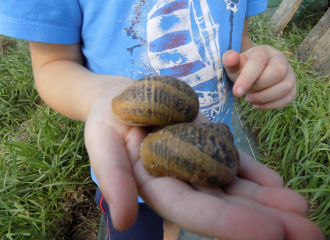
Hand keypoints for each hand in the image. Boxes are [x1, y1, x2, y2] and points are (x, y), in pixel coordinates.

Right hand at [85, 91, 323, 238]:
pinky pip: (232, 161)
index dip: (227, 222)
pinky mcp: (204, 145)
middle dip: (265, 219)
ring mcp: (194, 164)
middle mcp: (179, 181)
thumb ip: (112, 177)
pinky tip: (278, 185)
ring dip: (269, 200)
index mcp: (154, 186)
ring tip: (303, 210)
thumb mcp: (102, 142)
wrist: (123, 98)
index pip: (192, 210)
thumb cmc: (107, 119)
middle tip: (310, 234)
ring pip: (233, 186)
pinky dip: (254, 174)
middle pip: (223, 204)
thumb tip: (124, 218)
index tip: (271, 233)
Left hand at [223, 45, 295, 109]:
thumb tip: (231, 58)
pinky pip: (289, 97)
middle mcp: (280, 59)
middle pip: (278, 73)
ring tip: (249, 99)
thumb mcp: (233, 65)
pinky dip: (271, 105)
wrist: (251, 74)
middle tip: (245, 94)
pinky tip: (257, 105)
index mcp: (263, 51)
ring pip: (286, 87)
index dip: (247, 79)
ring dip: (265, 98)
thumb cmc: (242, 69)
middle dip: (259, 87)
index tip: (236, 93)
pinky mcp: (292, 87)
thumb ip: (229, 61)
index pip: (258, 62)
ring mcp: (289, 73)